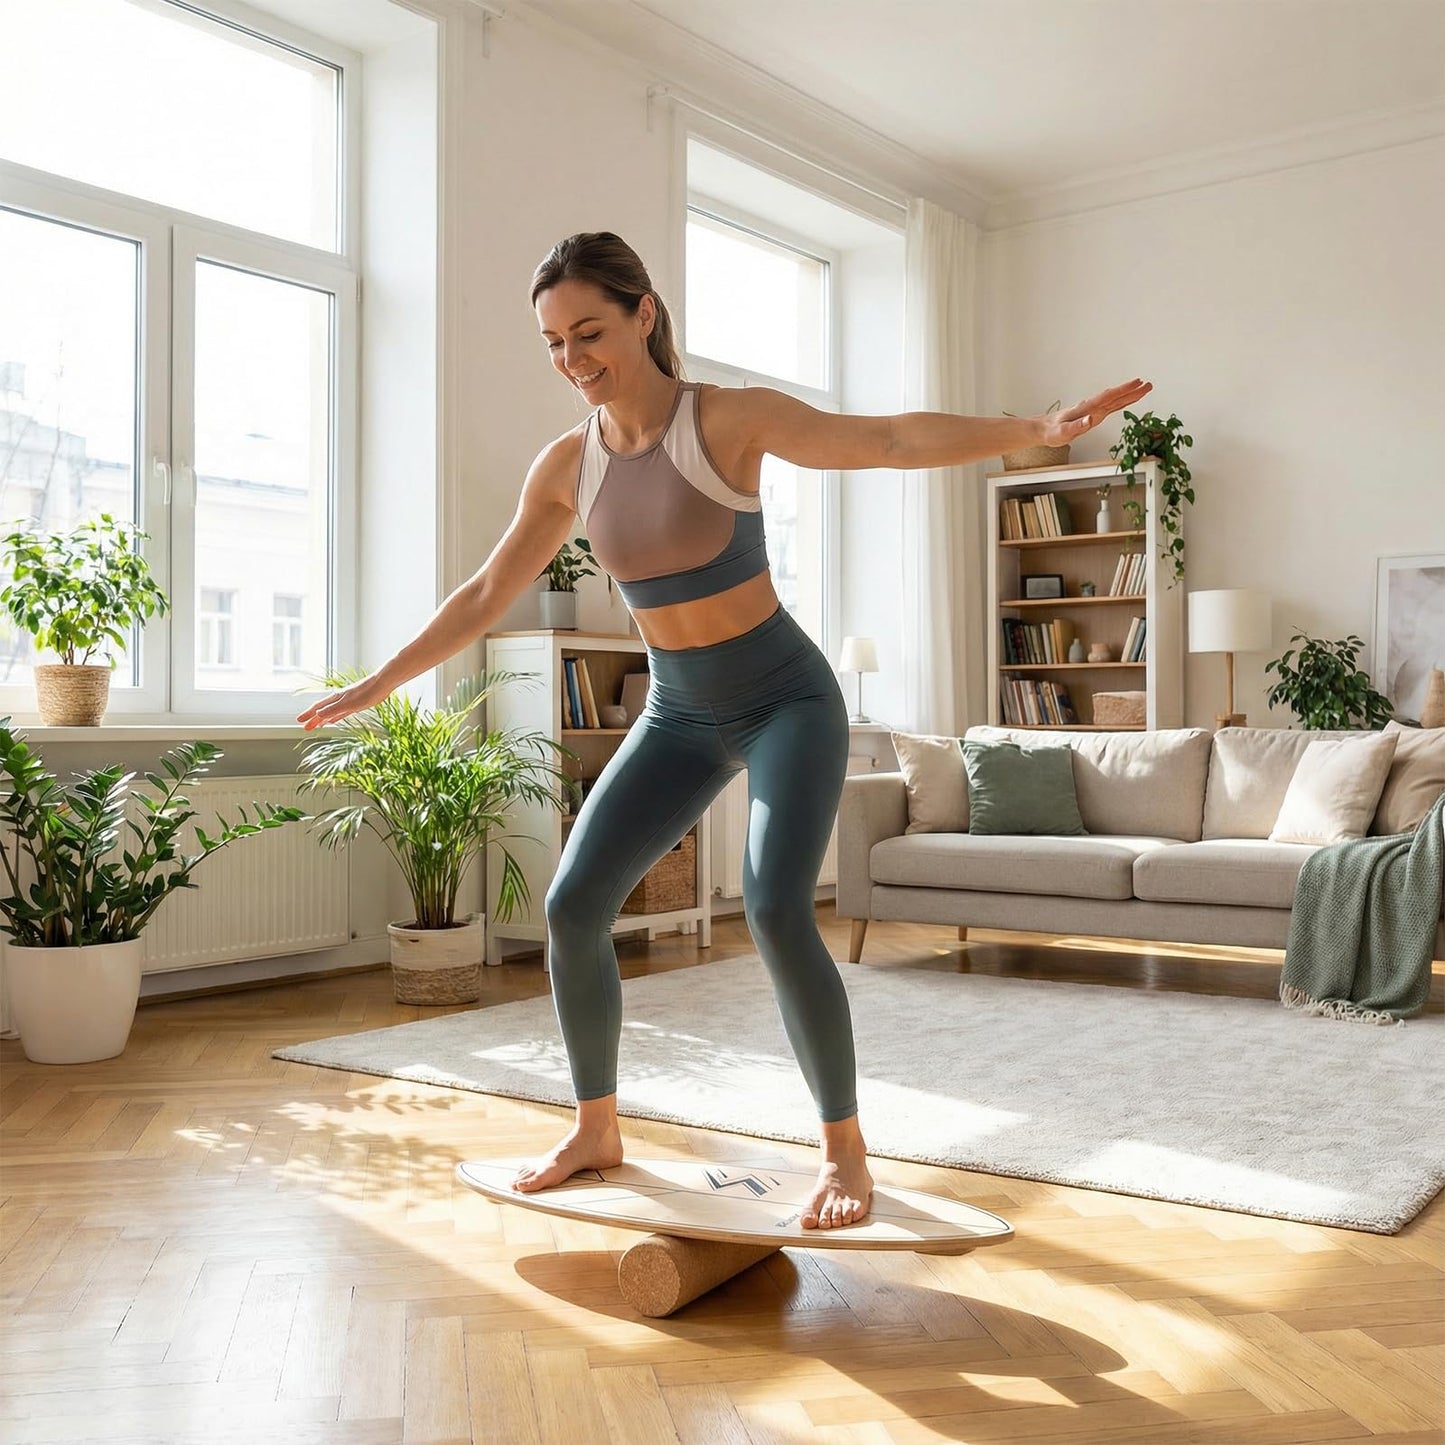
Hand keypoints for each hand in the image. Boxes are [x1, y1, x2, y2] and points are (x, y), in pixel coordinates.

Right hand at [296, 672, 394, 730]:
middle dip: (313, 719)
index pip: (318, 708)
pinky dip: (335, 717)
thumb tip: (318, 715)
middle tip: (305, 728)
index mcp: (335, 698)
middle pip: (323, 710)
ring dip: (323, 719)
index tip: (299, 721)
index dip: (309, 715)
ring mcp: (347, 701)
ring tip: (316, 726)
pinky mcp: (356, 704)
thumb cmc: (366, 692)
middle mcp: (339, 699)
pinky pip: (341, 713)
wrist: (382, 684)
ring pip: (331, 712)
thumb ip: (333, 709)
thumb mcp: (348, 703)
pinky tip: (333, 721)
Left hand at [1038, 378, 1152, 446]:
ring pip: (1115, 400)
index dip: (1123, 390)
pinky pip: (1111, 407)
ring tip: (1145, 388)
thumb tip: (1089, 420)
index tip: (1136, 384)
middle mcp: (1092, 407)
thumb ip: (1075, 427)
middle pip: (1115, 397)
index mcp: (1086, 409)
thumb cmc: (1052, 432)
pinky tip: (1129, 399)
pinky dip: (1122, 402)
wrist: (1044, 429)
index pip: (1107, 397)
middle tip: (1148, 385)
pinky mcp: (1094, 415)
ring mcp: (1094, 410)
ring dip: (1130, 395)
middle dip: (1132, 391)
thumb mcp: (1062, 433)